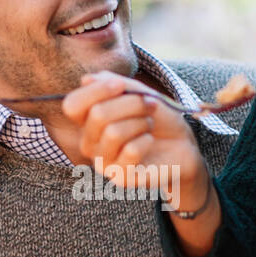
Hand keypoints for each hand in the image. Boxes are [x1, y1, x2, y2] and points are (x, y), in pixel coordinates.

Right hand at [61, 70, 208, 207]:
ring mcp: (103, 162)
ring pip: (113, 133)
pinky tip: (149, 142)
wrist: (182, 144)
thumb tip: (87, 79)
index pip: (73, 105)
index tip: (121, 85)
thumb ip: (115, 84)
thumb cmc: (158, 118)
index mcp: (88, 120)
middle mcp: (89, 142)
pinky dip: (146, 140)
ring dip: (140, 123)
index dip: (96, 91)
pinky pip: (130, 151)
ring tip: (149, 125)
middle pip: (98, 114)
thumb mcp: (139, 93)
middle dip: (131, 104)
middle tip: (150, 105)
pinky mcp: (120, 177)